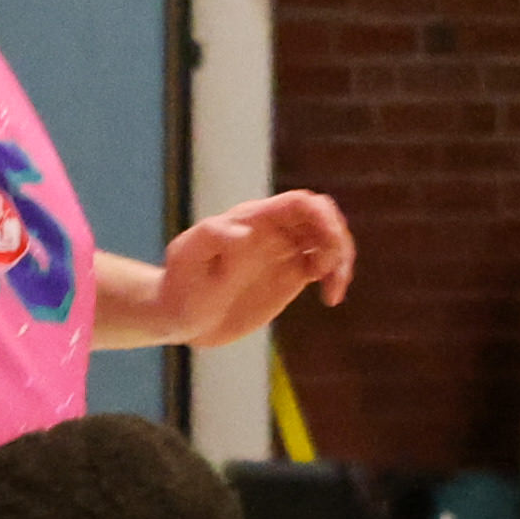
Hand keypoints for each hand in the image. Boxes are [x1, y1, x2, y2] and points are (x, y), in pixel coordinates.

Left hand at [149, 191, 353, 348]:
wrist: (178, 315)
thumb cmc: (179, 285)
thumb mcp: (188, 260)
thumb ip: (212, 238)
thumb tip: (246, 230)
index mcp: (253, 220)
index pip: (298, 204)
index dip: (321, 216)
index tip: (328, 245)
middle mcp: (272, 231)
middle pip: (321, 217)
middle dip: (337, 237)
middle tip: (332, 269)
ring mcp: (282, 253)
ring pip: (327, 241)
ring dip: (341, 257)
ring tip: (333, 288)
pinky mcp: (288, 276)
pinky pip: (322, 267)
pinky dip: (334, 277)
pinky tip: (330, 298)